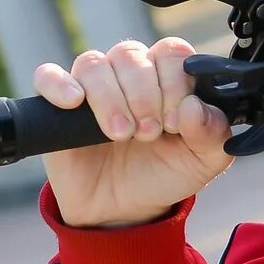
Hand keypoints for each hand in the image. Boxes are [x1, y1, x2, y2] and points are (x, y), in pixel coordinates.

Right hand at [37, 37, 233, 228]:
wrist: (124, 211)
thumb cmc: (164, 175)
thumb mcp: (204, 162)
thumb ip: (214, 134)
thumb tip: (195, 107)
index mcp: (167, 78)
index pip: (171, 52)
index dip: (175, 82)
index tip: (175, 121)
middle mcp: (129, 75)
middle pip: (131, 54)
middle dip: (144, 95)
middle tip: (149, 133)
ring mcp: (91, 87)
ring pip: (95, 64)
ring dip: (110, 98)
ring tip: (121, 134)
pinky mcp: (57, 105)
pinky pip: (48, 77)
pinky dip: (60, 84)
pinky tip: (74, 103)